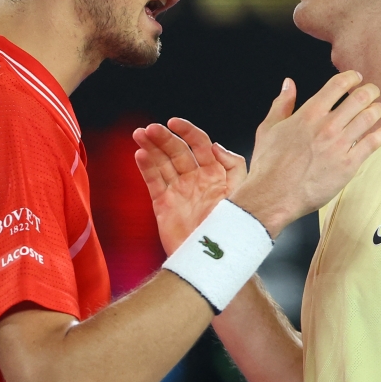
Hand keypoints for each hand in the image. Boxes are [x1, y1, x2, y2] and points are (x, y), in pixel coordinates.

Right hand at [134, 118, 246, 254]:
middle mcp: (196, 178)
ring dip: (151, 147)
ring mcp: (179, 190)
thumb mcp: (241, 193)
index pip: (200, 144)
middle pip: (177, 151)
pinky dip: (146, 168)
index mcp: (215, 173)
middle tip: (151, 129)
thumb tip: (215, 145)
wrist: (213, 259)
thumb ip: (234, 166)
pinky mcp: (164, 204)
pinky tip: (140, 154)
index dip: (187, 131)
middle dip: (164, 138)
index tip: (174, 122)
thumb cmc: (232, 227)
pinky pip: (154, 181)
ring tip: (139, 134)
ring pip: (162, 163)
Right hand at [230, 71, 380, 236]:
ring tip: (379, 109)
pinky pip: (373, 144)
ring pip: (368, 118)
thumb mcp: (268, 128)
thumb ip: (281, 103)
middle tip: (372, 92)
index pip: (336, 86)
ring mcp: (339, 145)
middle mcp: (327, 126)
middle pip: (359, 98)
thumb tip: (289, 84)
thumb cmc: (269, 166)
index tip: (355, 78)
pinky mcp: (348, 165)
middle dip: (369, 91)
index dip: (350, 78)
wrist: (273, 195)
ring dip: (378, 109)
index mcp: (308, 114)